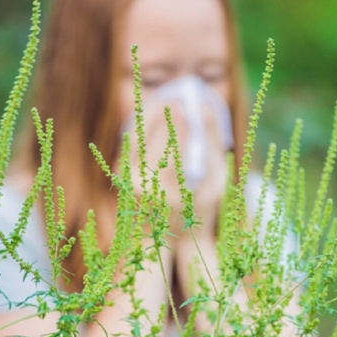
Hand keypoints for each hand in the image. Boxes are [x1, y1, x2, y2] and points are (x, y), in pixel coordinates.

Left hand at [125, 99, 229, 237]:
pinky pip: (130, 145)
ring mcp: (130, 181)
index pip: (174, 150)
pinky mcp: (122, 176)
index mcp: (170, 192)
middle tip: (176, 99)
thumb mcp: (214, 184)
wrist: (162, 238)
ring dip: (147, 117)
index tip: (188, 105)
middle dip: (164, 117)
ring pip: (136, 138)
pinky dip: (140, 128)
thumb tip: (207, 110)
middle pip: (152, 141)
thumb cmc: (196, 212)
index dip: (180, 125)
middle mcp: (145, 185)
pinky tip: (151, 115)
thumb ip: (214, 147)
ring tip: (163, 101)